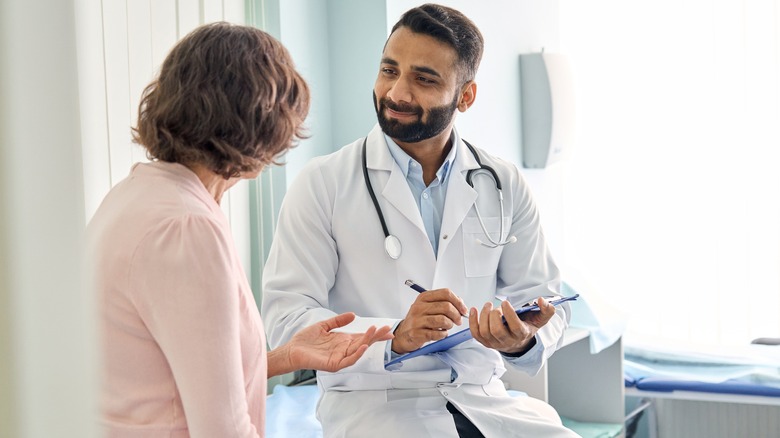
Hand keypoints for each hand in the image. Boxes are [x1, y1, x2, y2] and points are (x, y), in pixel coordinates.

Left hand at [270, 312, 392, 375]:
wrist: (292, 350)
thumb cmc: (306, 340)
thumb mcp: (324, 326)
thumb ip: (338, 320)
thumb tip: (353, 315)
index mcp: (343, 341)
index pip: (363, 337)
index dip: (375, 333)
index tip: (387, 329)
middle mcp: (344, 350)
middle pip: (364, 342)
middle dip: (376, 336)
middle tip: (388, 329)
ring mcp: (340, 358)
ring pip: (358, 350)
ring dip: (368, 341)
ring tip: (375, 332)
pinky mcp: (334, 364)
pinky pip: (349, 360)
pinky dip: (357, 354)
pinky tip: (363, 346)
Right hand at [391, 288, 467, 353]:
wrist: (403, 334)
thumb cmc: (419, 320)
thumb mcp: (429, 306)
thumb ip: (444, 302)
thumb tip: (460, 302)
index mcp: (424, 297)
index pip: (445, 293)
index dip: (458, 301)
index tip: (463, 309)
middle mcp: (419, 307)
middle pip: (446, 306)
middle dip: (456, 315)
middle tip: (458, 320)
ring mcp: (417, 320)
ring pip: (442, 320)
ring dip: (449, 325)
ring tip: (447, 327)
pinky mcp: (417, 333)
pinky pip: (437, 333)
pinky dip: (443, 334)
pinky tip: (441, 333)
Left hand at [469, 297, 554, 354]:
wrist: (518, 342)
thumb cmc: (527, 327)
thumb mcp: (540, 319)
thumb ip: (546, 310)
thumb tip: (542, 300)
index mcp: (521, 334)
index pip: (515, 327)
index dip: (509, 314)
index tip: (505, 302)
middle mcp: (508, 341)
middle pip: (497, 331)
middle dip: (494, 315)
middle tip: (495, 306)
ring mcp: (495, 343)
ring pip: (485, 332)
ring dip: (483, 316)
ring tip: (488, 305)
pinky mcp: (485, 342)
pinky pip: (476, 334)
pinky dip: (472, 322)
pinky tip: (474, 310)